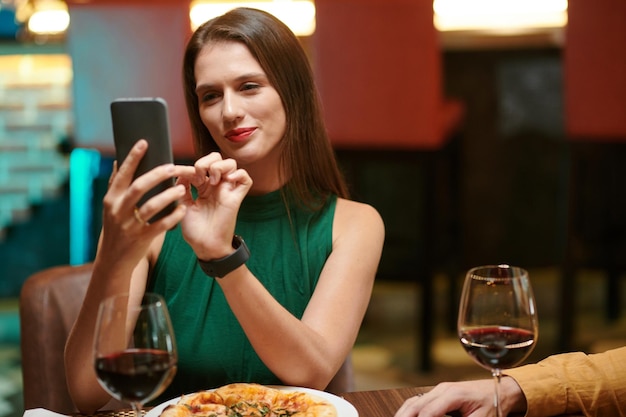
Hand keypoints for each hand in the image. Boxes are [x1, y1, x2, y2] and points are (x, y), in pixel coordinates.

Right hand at [99, 139, 186, 264]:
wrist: (114, 260)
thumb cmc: (117, 228)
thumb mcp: (111, 207)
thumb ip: (116, 186)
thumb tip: (118, 161)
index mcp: (112, 199)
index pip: (122, 174)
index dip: (133, 158)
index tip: (144, 142)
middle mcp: (118, 210)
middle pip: (139, 187)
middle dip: (157, 175)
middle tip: (173, 167)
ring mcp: (129, 225)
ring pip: (151, 206)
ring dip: (168, 196)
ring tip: (181, 189)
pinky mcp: (141, 238)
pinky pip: (160, 225)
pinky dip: (172, 217)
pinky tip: (183, 210)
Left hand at [176, 152, 252, 259]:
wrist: (205, 246)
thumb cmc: (195, 230)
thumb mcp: (183, 206)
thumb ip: (182, 188)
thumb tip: (180, 173)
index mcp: (203, 188)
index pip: (199, 166)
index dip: (187, 166)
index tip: (175, 172)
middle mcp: (216, 186)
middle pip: (217, 158)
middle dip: (206, 161)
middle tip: (199, 176)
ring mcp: (227, 191)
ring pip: (232, 164)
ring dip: (220, 166)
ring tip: (213, 179)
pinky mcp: (236, 198)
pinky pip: (245, 179)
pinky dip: (239, 174)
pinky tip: (227, 180)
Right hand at [394, 377, 525, 416]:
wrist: (501, 391)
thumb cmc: (493, 405)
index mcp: (453, 394)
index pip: (427, 412)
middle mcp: (443, 389)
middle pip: (415, 405)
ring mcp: (439, 389)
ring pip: (414, 401)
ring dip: (403, 414)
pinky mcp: (439, 393)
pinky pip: (419, 400)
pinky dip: (410, 410)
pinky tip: (405, 416)